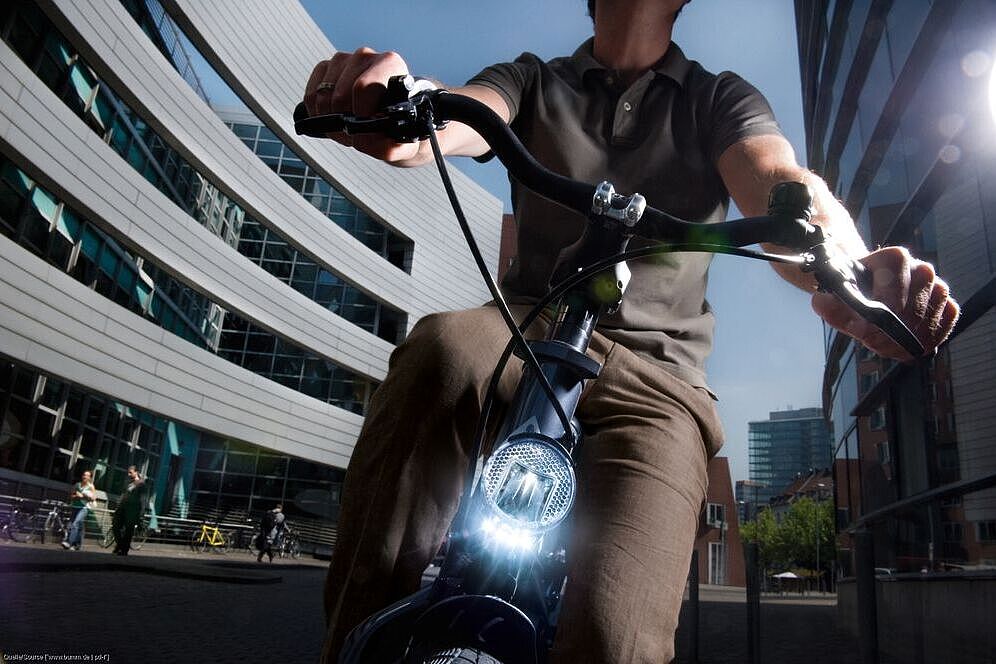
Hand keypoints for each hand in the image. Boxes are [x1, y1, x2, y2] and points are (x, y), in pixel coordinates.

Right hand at [303, 47, 418, 162]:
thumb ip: (385, 144)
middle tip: (356, 133)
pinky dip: (317, 114)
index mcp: (390, 65)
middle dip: (344, 122)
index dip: (360, 114)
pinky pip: (310, 96)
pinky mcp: (324, 69)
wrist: (392, 119)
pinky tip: (334, 119)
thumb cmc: (397, 126)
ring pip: (322, 96)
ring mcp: (343, 60)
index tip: (366, 126)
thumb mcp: (400, 143)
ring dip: (330, 121)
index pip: (363, 86)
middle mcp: (365, 57)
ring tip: (347, 126)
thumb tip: (362, 138)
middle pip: (340, 95)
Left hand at [812, 246, 959, 361]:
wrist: (869, 285)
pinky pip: (944, 328)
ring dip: (905, 343)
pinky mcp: (947, 305)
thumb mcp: (832, 294)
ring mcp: (937, 287)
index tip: (864, 330)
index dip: (879, 316)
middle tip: (871, 343)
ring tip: (884, 345)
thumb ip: (828, 304)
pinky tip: (906, 346)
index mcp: (893, 259)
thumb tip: (840, 313)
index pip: (894, 290)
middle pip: (912, 311)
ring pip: (928, 322)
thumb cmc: (853, 289)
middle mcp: (921, 269)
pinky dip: (926, 343)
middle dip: (889, 335)